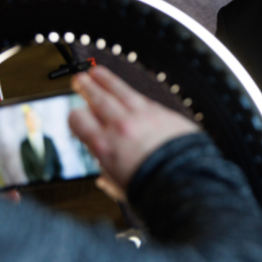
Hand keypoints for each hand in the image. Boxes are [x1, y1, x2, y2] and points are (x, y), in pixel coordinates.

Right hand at [69, 65, 198, 189]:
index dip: (75, 116)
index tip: (76, 114)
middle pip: (98, 99)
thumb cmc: (154, 188)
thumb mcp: (120, 186)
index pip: (79, 119)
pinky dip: (132, 92)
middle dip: (87, 87)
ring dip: (107, 80)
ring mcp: (143, 116)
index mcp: (105, 146)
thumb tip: (106, 177)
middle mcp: (121, 126)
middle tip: (80, 79)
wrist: (186, 181)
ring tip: (98, 72)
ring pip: (120, 91)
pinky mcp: (162, 113)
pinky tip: (129, 91)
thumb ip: (109, 176)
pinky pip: (142, 97)